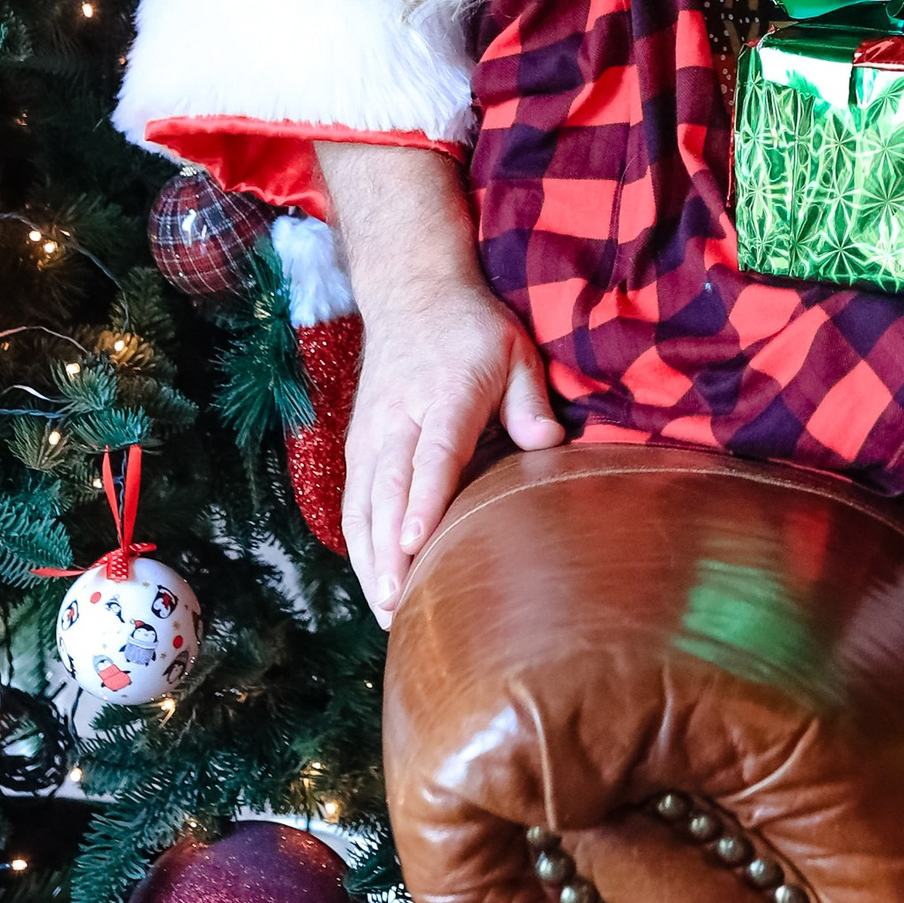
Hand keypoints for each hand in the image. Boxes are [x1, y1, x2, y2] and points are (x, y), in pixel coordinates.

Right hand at [340, 255, 561, 626]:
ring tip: (385, 609)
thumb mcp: (514, 350)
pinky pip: (353, 501)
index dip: (424, 498)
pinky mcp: (358, 444)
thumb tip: (550, 447)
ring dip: (371, 557)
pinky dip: (359, 544)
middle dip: (390, 548)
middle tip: (396, 601)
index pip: (433, 453)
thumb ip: (529, 401)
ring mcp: (372, 432)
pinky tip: (374, 583)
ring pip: (363, 502)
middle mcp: (400, 416)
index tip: (417, 539)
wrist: (411, 292)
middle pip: (389, 488)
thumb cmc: (472, 329)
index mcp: (446, 392)